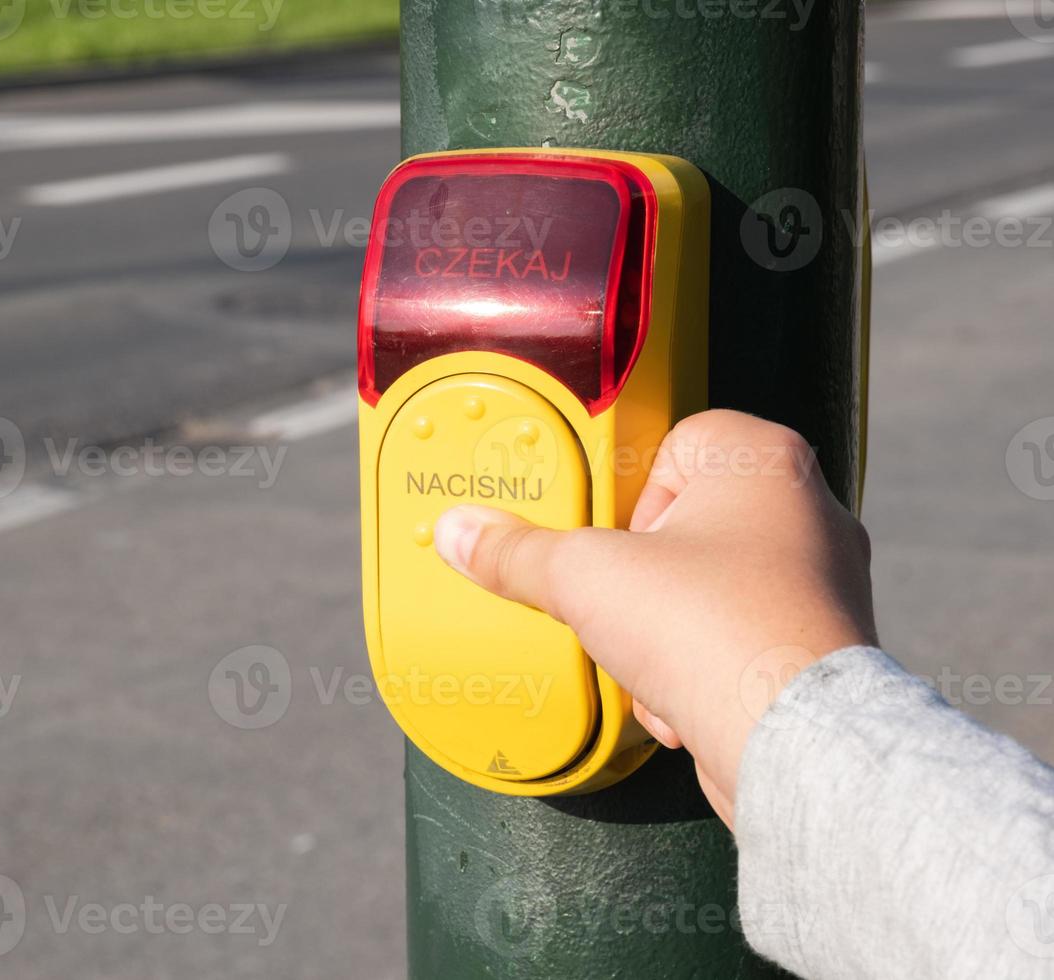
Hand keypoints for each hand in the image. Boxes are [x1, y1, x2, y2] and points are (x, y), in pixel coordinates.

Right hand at [431, 409, 876, 827]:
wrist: (794, 746)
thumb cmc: (714, 631)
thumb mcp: (584, 578)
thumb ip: (518, 551)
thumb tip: (462, 532)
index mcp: (763, 460)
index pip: (674, 443)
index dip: (625, 492)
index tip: (595, 533)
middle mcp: (806, 509)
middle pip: (683, 523)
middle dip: (637, 574)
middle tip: (610, 597)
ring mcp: (821, 581)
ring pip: (705, 588)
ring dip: (662, 629)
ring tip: (647, 655)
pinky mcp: (820, 647)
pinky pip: (732, 641)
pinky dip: (697, 668)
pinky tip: (678, 694)